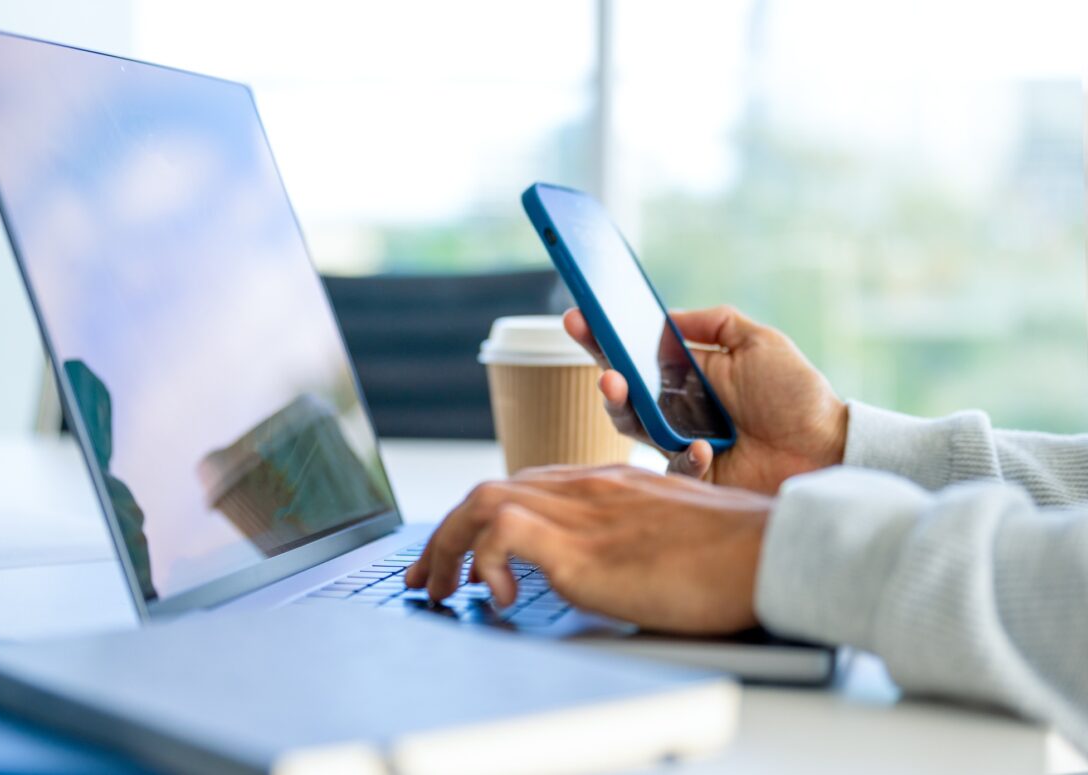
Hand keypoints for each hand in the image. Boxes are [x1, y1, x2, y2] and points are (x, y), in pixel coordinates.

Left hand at [404, 465, 771, 633]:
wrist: (772, 552)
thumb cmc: (737, 554)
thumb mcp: (673, 535)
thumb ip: (635, 540)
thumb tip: (616, 570)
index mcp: (608, 484)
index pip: (525, 485)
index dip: (482, 518)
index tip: (463, 553)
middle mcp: (587, 489)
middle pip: (491, 489)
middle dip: (445, 533)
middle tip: (427, 576)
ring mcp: (582, 512)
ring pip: (483, 502)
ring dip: (446, 546)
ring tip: (440, 590)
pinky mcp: (583, 548)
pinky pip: (502, 532)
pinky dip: (483, 560)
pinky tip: (500, 597)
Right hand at [564, 306, 847, 493]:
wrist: (827, 448)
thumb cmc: (797, 396)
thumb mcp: (759, 342)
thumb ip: (715, 323)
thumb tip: (669, 315)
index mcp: (687, 375)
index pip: (635, 354)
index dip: (604, 337)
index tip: (580, 317)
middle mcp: (676, 409)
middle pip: (623, 392)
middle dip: (605, 375)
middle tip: (603, 366)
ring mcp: (680, 444)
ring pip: (632, 429)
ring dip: (623, 407)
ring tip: (621, 387)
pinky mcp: (693, 479)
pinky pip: (671, 468)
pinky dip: (685, 457)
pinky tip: (704, 448)